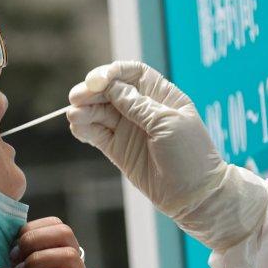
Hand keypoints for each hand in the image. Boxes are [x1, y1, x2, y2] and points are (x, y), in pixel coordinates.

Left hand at [2, 217, 98, 267]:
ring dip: (40, 258)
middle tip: (16, 259)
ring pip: (72, 254)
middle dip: (35, 239)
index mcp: (53, 262)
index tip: (11, 250)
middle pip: (65, 232)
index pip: (54, 226)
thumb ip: (18, 263)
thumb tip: (13, 237)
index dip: (31, 230)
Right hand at [67, 60, 226, 219]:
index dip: (113, 73)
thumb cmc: (189, 155)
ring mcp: (129, 129)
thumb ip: (138, 105)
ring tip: (74, 116)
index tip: (98, 80)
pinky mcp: (118, 149)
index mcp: (161, 95)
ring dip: (84, 110)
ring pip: (99, 111)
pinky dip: (84, 129)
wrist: (194, 195)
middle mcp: (142, 109)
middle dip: (92, 92)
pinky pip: (96, 133)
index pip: (133, 74)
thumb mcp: (167, 124)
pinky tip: (77, 128)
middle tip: (76, 98)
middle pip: (110, 90)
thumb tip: (111, 87)